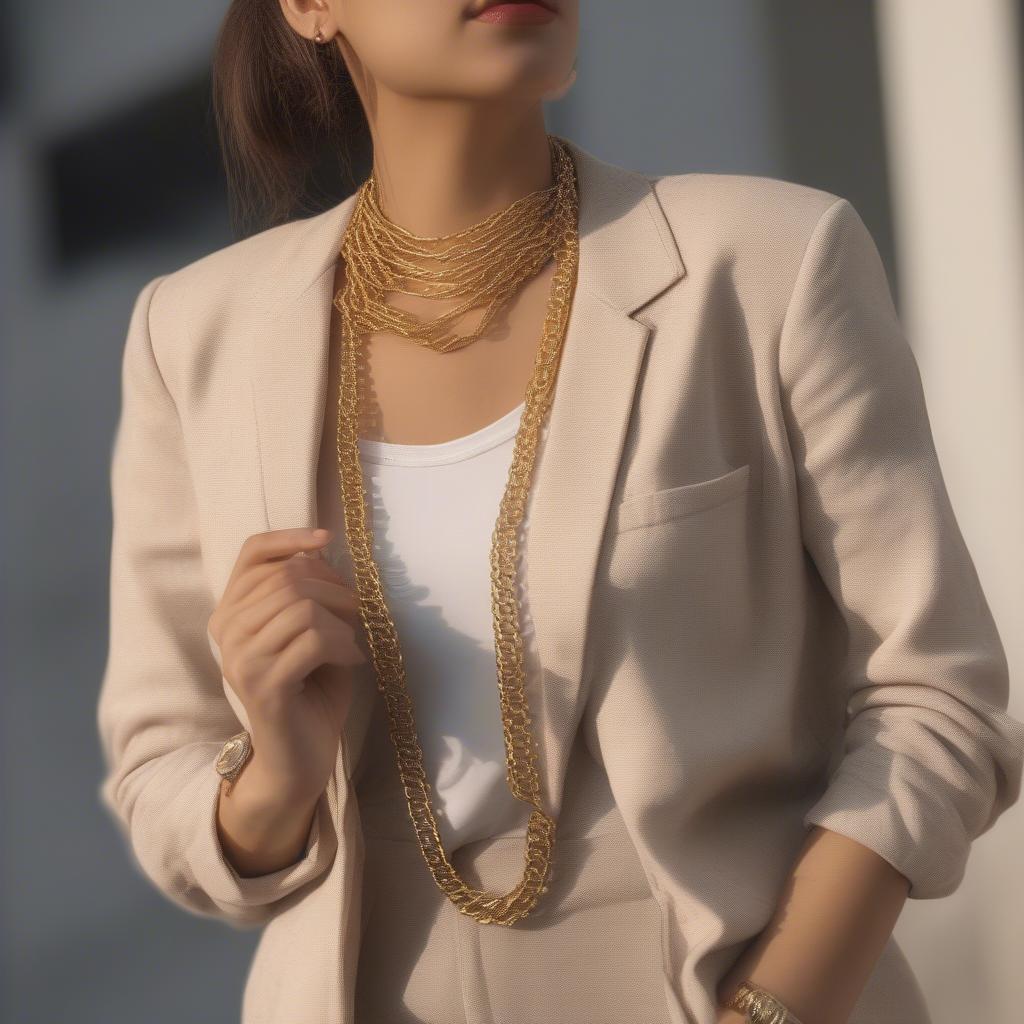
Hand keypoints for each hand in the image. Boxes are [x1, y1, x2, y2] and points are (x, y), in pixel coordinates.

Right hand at [208, 527, 366, 801]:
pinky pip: (312, 640)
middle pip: (287, 576)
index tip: (327, 540)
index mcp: (231, 613)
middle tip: (359, 612)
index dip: (291, 537)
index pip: (252, 553)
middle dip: (335, 587)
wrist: (299, 758)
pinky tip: (352, 660)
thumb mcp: (308, 631)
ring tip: (352, 642)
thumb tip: (320, 548)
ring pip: (301, 605)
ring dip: (342, 620)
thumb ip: (307, 593)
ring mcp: (240, 659)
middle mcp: (226, 631)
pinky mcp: (263, 684)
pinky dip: (343, 645)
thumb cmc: (310, 690)